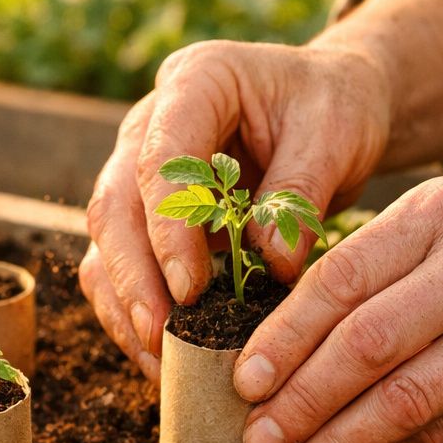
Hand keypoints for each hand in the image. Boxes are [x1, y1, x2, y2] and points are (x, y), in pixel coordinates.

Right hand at [79, 39, 391, 380]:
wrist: (329, 105)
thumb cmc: (333, 107)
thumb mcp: (335, 133)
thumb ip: (300, 193)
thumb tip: (270, 266)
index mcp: (195, 82)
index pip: (159, 159)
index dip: (168, 228)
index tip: (191, 290)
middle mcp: (150, 125)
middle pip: (114, 203)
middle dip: (133, 277)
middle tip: (160, 336)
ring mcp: (140, 171)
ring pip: (107, 241)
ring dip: (125, 302)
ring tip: (158, 360)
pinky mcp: (148, 215)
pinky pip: (122, 266)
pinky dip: (135, 311)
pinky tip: (164, 355)